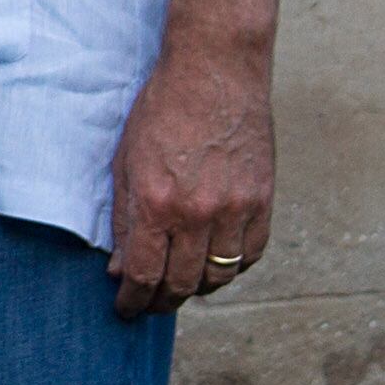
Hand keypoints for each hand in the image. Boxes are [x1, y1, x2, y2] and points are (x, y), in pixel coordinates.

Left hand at [107, 33, 273, 317]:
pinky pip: (250, 254)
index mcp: (158, 203)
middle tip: (150, 304)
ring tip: (180, 285)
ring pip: (219, 275)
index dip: (133, 301)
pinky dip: (232, 267)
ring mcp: (237, 209)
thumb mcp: (126, 162)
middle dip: (161, 301)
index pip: (145, 275)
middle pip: (182, 283)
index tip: (126, 309)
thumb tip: (121, 268)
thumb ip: (124, 219)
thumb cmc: (161, 112)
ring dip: (197, 287)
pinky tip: (214, 263)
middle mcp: (199, 213)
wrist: (214, 74)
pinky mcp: (264, 201)